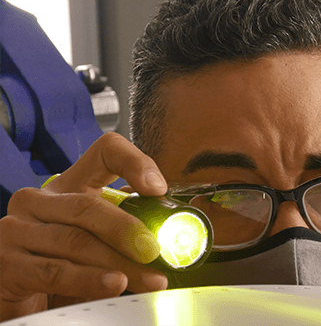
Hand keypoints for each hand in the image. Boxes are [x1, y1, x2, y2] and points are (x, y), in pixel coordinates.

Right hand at [0, 132, 168, 320]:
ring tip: (148, 279)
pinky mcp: (5, 263)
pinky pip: (55, 271)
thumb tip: (169, 234)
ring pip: (76, 242)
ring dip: (119, 264)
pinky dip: (89, 280)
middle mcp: (38, 201)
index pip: (104, 152)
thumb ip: (123, 231)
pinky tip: (113, 284)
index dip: (134, 163)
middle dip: (129, 231)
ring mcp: (16, 229)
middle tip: (155, 251)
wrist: (16, 302)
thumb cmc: (61, 268)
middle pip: (90, 205)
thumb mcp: (95, 243)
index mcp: (67, 187)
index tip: (157, 189)